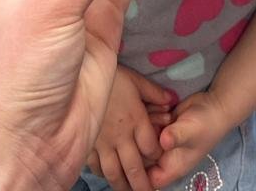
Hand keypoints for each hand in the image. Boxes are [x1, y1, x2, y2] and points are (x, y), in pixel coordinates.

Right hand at [87, 66, 172, 190]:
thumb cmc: (112, 77)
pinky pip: (95, 165)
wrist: (83, 75)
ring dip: (121, 185)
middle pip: (134, 167)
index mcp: (136, 120)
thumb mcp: (136, 81)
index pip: (151, 148)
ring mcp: (102, 142)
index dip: (157, 157)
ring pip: (113, 172)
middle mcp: (121, 136)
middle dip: (142, 185)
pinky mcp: (87, 142)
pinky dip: (101, 173)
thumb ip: (155, 93)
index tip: (159, 159)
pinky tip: (106, 175)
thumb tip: (173, 100)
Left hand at [147, 90, 227, 189]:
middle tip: (159, 125)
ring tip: (166, 115)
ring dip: (148, 122)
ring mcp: (159, 140)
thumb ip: (176, 136)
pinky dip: (150, 112)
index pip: (146, 180)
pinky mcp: (158, 125)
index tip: (138, 149)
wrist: (213, 104)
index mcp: (169, 168)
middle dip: (143, 139)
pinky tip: (164, 106)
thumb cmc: (206, 124)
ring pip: (139, 136)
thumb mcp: (191, 131)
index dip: (138, 171)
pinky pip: (144, 121)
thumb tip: (163, 141)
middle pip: (138, 156)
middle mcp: (161, 156)